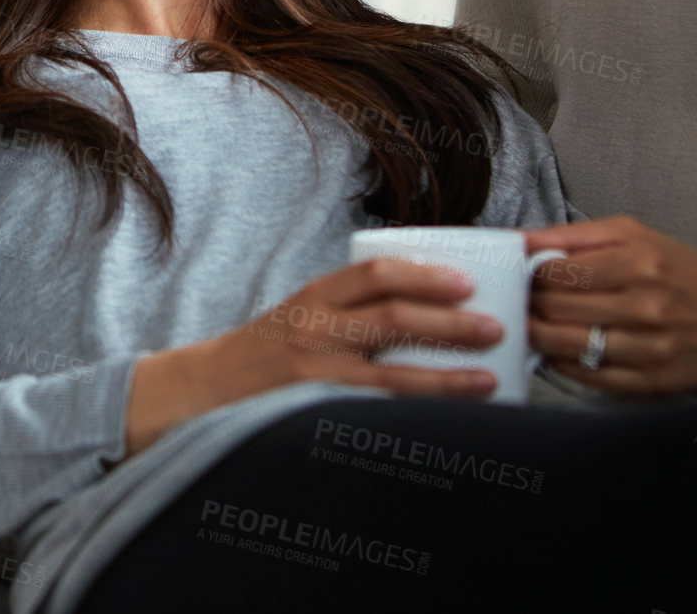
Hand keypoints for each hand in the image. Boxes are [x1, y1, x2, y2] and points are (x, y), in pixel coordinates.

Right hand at [121, 258, 502, 459]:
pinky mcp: (315, 413)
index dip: (425, 274)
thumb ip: (347, 308)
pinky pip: (375, 415)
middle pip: (391, 317)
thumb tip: (422, 306)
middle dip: (450, 321)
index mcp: (312, 296)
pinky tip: (445, 422)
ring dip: (447, 374)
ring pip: (391, 371)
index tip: (466, 281)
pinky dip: (414, 417)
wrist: (201, 392)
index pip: (374, 274)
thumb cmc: (262, 353)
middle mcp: (312, 329)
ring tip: (488, 376)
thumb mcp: (299, 314)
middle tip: (496, 326)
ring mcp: (314, 374)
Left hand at [525, 217, 696, 394]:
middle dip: (528, 304)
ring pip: (564, 345)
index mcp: (640, 262)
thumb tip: (516, 239)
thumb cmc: (679, 270)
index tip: (522, 274)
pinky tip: (558, 349)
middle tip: (522, 301)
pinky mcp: (652, 382)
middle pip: (555, 309)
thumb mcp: (633, 235)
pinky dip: (562, 363)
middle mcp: (647, 306)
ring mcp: (650, 348)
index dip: (528, 274)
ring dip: (537, 335)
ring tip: (532, 324)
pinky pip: (587, 376)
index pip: (555, 272)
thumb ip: (572, 235)